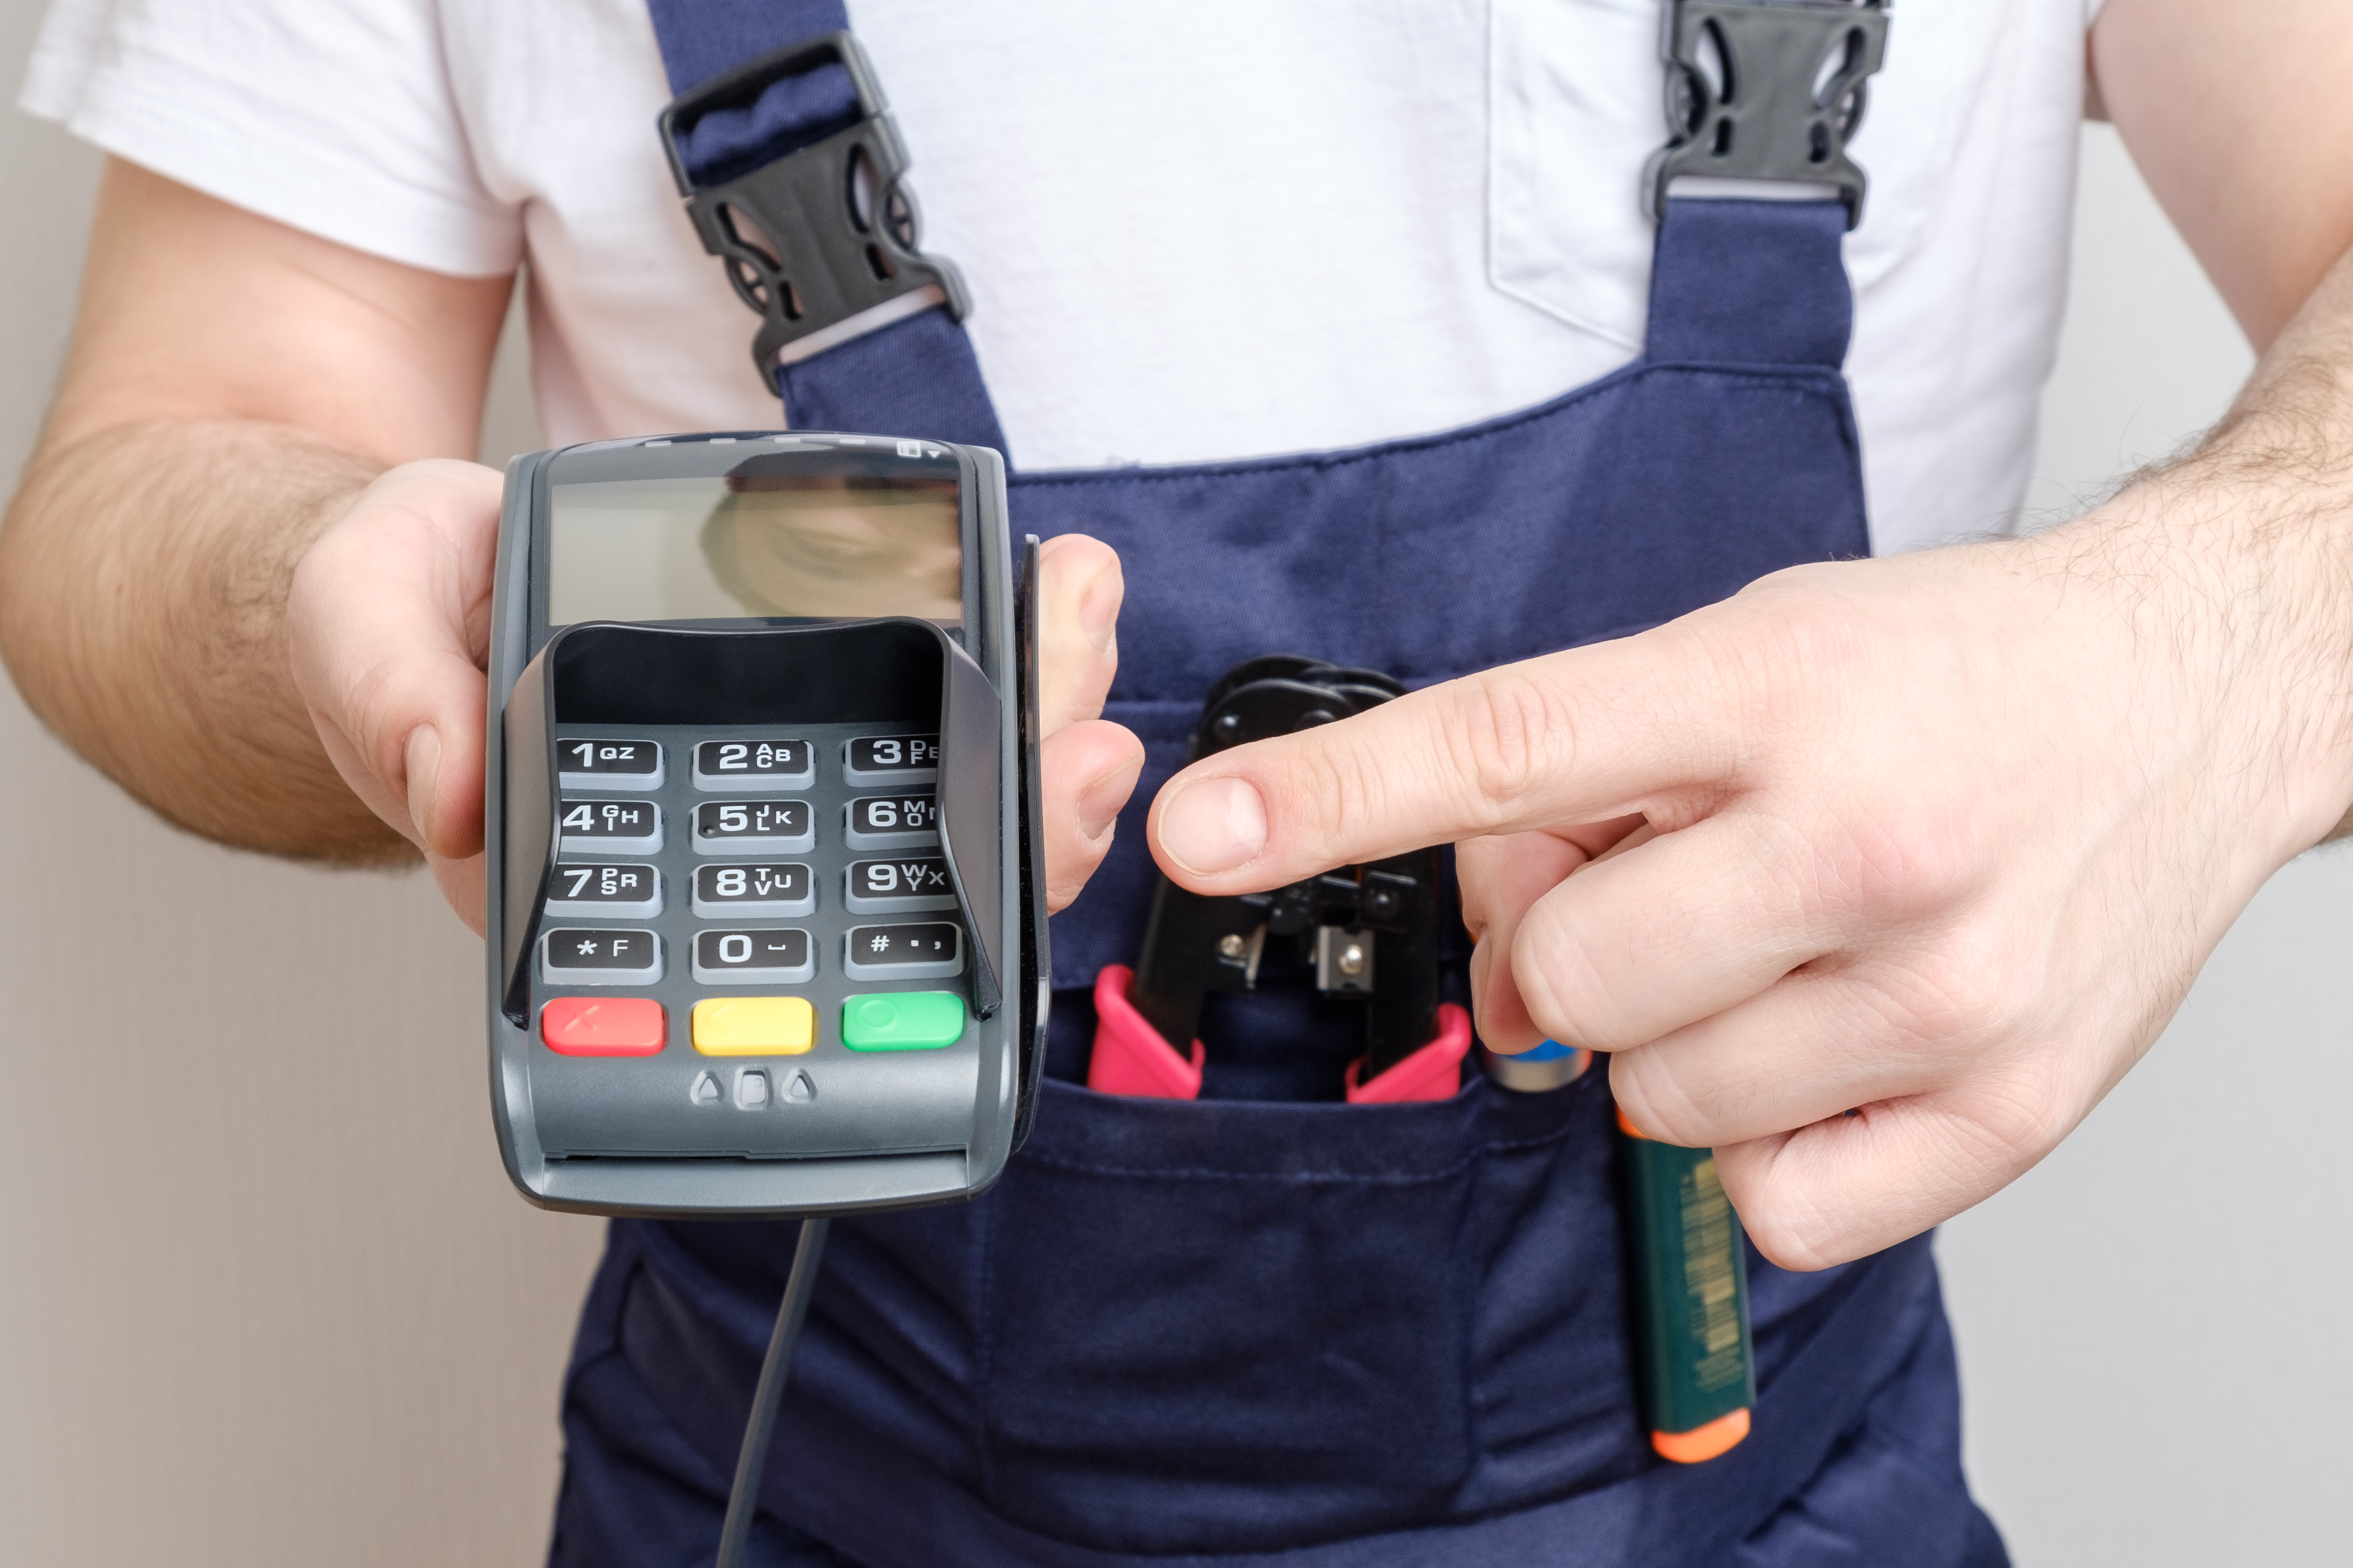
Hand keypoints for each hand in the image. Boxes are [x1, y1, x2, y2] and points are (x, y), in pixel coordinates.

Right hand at [287, 461, 1142, 934]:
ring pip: (943, 805)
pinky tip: (1059, 618)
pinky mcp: (815, 714)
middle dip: (1019, 812)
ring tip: (1095, 631)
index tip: (1006, 819)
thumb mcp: (364, 619)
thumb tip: (449, 785)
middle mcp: (721, 855)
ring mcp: (781, 788)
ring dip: (1038, 730)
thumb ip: (388, 695)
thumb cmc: (412, 608)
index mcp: (617, 876)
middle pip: (904, 878)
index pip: (779, 934)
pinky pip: (934, 724)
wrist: (433, 556)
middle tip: (1090, 734)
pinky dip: (1009, 677)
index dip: (908, 907)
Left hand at [1142, 505, 2352, 1268]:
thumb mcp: (1759, 642)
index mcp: (1777, 688)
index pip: (1509, 743)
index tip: (1197, 831)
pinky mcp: (2011, 1105)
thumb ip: (1594, 762)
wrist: (2197, 689)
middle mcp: (1867, 840)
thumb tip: (1479, 907)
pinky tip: (1825, 1037)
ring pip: (1654, 1097)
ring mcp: (1947, 987)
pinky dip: (1761, 1137)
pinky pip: (1771, 1202)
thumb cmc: (1957, 669)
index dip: (1330, 796)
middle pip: (1566, 976)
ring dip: (1673, 1037)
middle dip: (1569, 948)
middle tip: (1659, 884)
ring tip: (1773, 943)